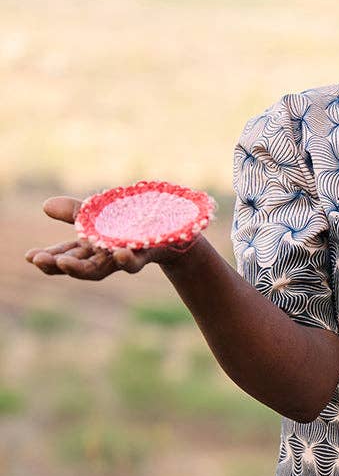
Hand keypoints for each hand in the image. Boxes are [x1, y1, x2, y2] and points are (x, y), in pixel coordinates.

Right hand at [25, 196, 197, 278]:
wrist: (173, 230)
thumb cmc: (131, 223)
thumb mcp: (99, 214)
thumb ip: (74, 213)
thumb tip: (45, 206)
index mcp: (92, 249)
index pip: (65, 256)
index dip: (48, 258)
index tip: (30, 256)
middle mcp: (106, 258)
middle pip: (80, 268)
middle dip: (59, 265)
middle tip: (41, 261)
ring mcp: (125, 258)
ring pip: (102, 269)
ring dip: (82, 268)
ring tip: (65, 263)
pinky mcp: (146, 254)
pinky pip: (135, 261)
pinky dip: (126, 259)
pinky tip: (118, 253)